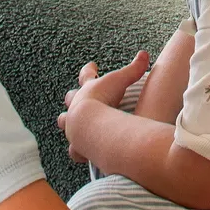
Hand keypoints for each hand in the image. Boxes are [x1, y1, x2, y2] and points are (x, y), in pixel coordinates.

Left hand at [59, 50, 149, 164]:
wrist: (87, 122)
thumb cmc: (103, 98)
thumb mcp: (120, 80)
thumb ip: (134, 68)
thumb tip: (145, 54)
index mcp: (88, 89)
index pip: (86, 74)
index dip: (89, 70)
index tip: (91, 66)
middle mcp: (77, 105)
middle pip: (70, 98)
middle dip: (72, 97)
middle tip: (74, 96)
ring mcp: (74, 125)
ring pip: (64, 122)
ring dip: (68, 123)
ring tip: (73, 126)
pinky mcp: (76, 144)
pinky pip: (74, 150)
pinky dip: (78, 152)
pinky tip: (83, 156)